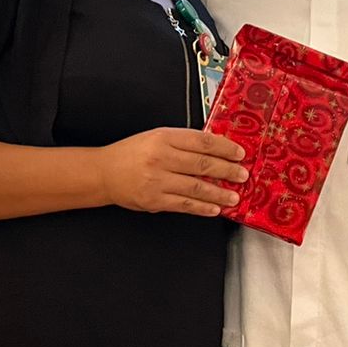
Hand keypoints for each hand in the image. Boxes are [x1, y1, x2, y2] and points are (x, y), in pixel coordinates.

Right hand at [97, 128, 247, 216]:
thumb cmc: (132, 153)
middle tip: (243, 175)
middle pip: (202, 164)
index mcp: (163, 137)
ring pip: (196, 187)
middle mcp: (161, 157)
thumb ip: (182, 142)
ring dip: (219, 193)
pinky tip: (214, 209)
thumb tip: (215, 150)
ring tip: (234, 196)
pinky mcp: (154, 200)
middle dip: (227, 171)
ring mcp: (157, 180)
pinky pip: (184, 205)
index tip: (239, 154)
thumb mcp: (156, 137)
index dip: (224, 148)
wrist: (104, 173)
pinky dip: (202, 208)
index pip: (201, 141)